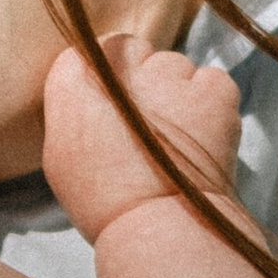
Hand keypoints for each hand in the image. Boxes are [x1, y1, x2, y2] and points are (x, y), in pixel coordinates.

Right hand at [41, 38, 242, 245]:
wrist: (157, 226)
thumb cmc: (103, 201)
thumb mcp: (63, 152)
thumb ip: (77, 107)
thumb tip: (97, 89)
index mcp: (77, 79)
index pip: (96, 51)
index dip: (109, 79)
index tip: (115, 106)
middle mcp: (123, 65)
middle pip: (139, 56)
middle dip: (145, 83)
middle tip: (147, 127)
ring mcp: (172, 72)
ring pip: (177, 68)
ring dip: (179, 93)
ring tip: (179, 140)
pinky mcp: (213, 88)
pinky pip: (213, 80)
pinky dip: (212, 101)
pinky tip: (205, 134)